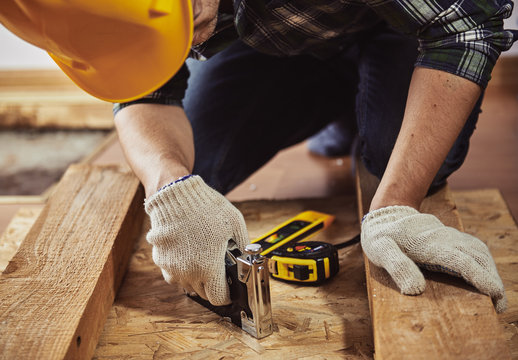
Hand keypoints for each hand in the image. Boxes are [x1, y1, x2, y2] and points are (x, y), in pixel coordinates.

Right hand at [145, 175, 248, 304]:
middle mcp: (188, 273)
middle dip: (213, 285)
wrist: (174, 195)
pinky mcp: (160, 260)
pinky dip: (182, 269)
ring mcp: (172, 268)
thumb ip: (243, 246)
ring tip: (203, 258)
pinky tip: (188, 252)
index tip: (229, 287)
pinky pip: (173, 273)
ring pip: (187, 285)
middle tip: (218, 268)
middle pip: (203, 294)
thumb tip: (247, 259)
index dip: (227, 294)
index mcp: (208, 268)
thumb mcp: (235, 224)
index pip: (219, 298)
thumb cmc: (205, 208)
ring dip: (197, 278)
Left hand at [361, 205, 506, 311]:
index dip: (480, 278)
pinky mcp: (451, 238)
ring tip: (496, 294)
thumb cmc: (381, 235)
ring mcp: (449, 236)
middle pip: (478, 256)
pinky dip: (485, 262)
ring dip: (491, 270)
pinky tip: (486, 275)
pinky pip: (474, 247)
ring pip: (479, 251)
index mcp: (428, 244)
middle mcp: (444, 238)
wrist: (386, 214)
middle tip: (500, 304)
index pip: (462, 261)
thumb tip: (415, 290)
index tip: (495, 295)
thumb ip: (397, 266)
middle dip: (493, 279)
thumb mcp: (381, 249)